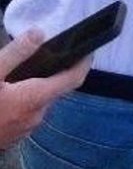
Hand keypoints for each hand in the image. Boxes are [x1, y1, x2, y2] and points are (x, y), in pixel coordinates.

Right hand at [0, 30, 90, 148]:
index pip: (73, 79)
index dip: (84, 64)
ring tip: (20, 70)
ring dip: (35, 86)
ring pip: (39, 101)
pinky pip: (26, 111)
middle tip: (45, 53)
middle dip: (53, 72)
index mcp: (35, 98)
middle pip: (55, 89)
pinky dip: (23, 98)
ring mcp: (25, 128)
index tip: (88, 50)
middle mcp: (37, 115)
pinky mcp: (14, 135)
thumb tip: (39, 33)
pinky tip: (6, 91)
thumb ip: (15, 54)